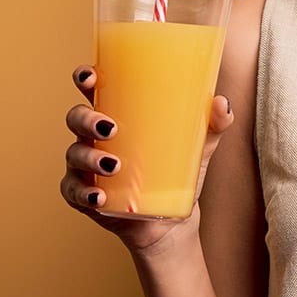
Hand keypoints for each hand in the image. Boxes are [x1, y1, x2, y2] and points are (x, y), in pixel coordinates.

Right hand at [60, 64, 233, 253]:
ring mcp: (86, 167)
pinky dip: (84, 193)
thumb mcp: (199, 147)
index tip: (90, 77)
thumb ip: (213, 124)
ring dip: (89, 158)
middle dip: (87, 120)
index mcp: (117, 115)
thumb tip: (222, 103)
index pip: (93, 89)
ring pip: (74, 154)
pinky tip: (99, 196)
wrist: (171, 220)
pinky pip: (74, 192)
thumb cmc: (178, 172)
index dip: (85, 78)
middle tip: (110, 129)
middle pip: (77, 118)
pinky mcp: (85, 196)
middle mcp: (95, 137)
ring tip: (114, 165)